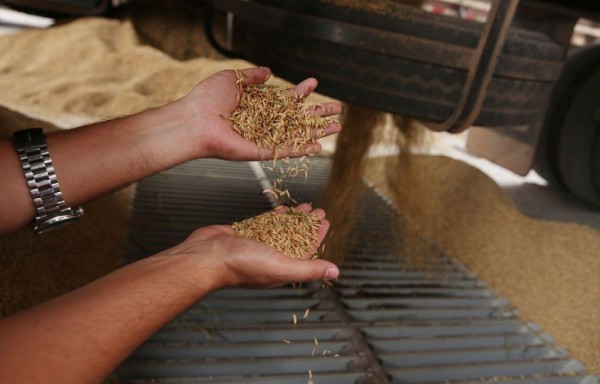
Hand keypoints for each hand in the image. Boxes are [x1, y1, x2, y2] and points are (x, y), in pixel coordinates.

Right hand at [162, 204, 338, 288]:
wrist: (204, 257)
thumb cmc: (238, 265)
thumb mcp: (281, 266)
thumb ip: (308, 269)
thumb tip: (334, 272)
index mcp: (281, 268)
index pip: (307, 251)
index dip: (318, 236)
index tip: (326, 221)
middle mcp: (270, 258)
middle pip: (296, 238)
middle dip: (308, 224)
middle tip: (318, 210)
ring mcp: (256, 246)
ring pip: (281, 229)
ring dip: (294, 218)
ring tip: (305, 206)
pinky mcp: (243, 234)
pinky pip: (264, 224)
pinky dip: (274, 216)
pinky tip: (282, 209)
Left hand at [175, 67, 341, 160]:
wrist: (195, 120)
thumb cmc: (207, 99)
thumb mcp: (232, 78)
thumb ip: (252, 75)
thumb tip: (269, 71)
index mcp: (257, 104)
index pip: (285, 98)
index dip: (300, 91)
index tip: (314, 83)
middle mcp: (263, 122)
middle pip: (297, 117)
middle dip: (317, 113)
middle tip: (336, 110)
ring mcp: (263, 137)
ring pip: (296, 135)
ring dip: (316, 132)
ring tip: (336, 128)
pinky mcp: (260, 151)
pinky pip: (284, 151)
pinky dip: (301, 150)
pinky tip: (317, 147)